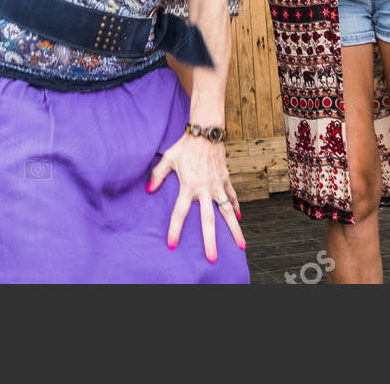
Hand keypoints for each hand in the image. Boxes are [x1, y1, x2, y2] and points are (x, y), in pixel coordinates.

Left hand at [148, 133, 244, 262]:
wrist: (206, 132)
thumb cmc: (185, 146)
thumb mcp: (168, 158)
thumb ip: (157, 175)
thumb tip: (148, 190)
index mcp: (188, 186)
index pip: (180, 213)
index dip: (175, 229)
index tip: (172, 244)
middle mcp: (205, 189)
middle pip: (208, 220)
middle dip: (210, 240)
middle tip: (212, 258)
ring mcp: (218, 186)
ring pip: (227, 212)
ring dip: (234, 230)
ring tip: (241, 246)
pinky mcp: (226, 180)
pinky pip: (232, 197)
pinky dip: (236, 208)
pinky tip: (239, 220)